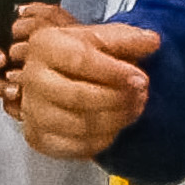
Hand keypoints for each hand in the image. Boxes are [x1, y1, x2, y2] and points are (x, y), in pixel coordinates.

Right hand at [7, 8, 155, 159]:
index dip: (114, 72)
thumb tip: (151, 41)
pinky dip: (101, 140)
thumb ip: (128, 39)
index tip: (140, 78)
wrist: (58, 75)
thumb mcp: (102, 38)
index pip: (80, 60)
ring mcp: (33, 110)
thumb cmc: (78, 55)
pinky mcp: (39, 137)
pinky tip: (114, 127)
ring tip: (133, 109)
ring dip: (115, 120)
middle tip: (141, 95)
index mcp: (45, 45)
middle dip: (117, 99)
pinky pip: (74, 147)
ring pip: (78, 124)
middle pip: (78, 96)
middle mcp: (33, 78)